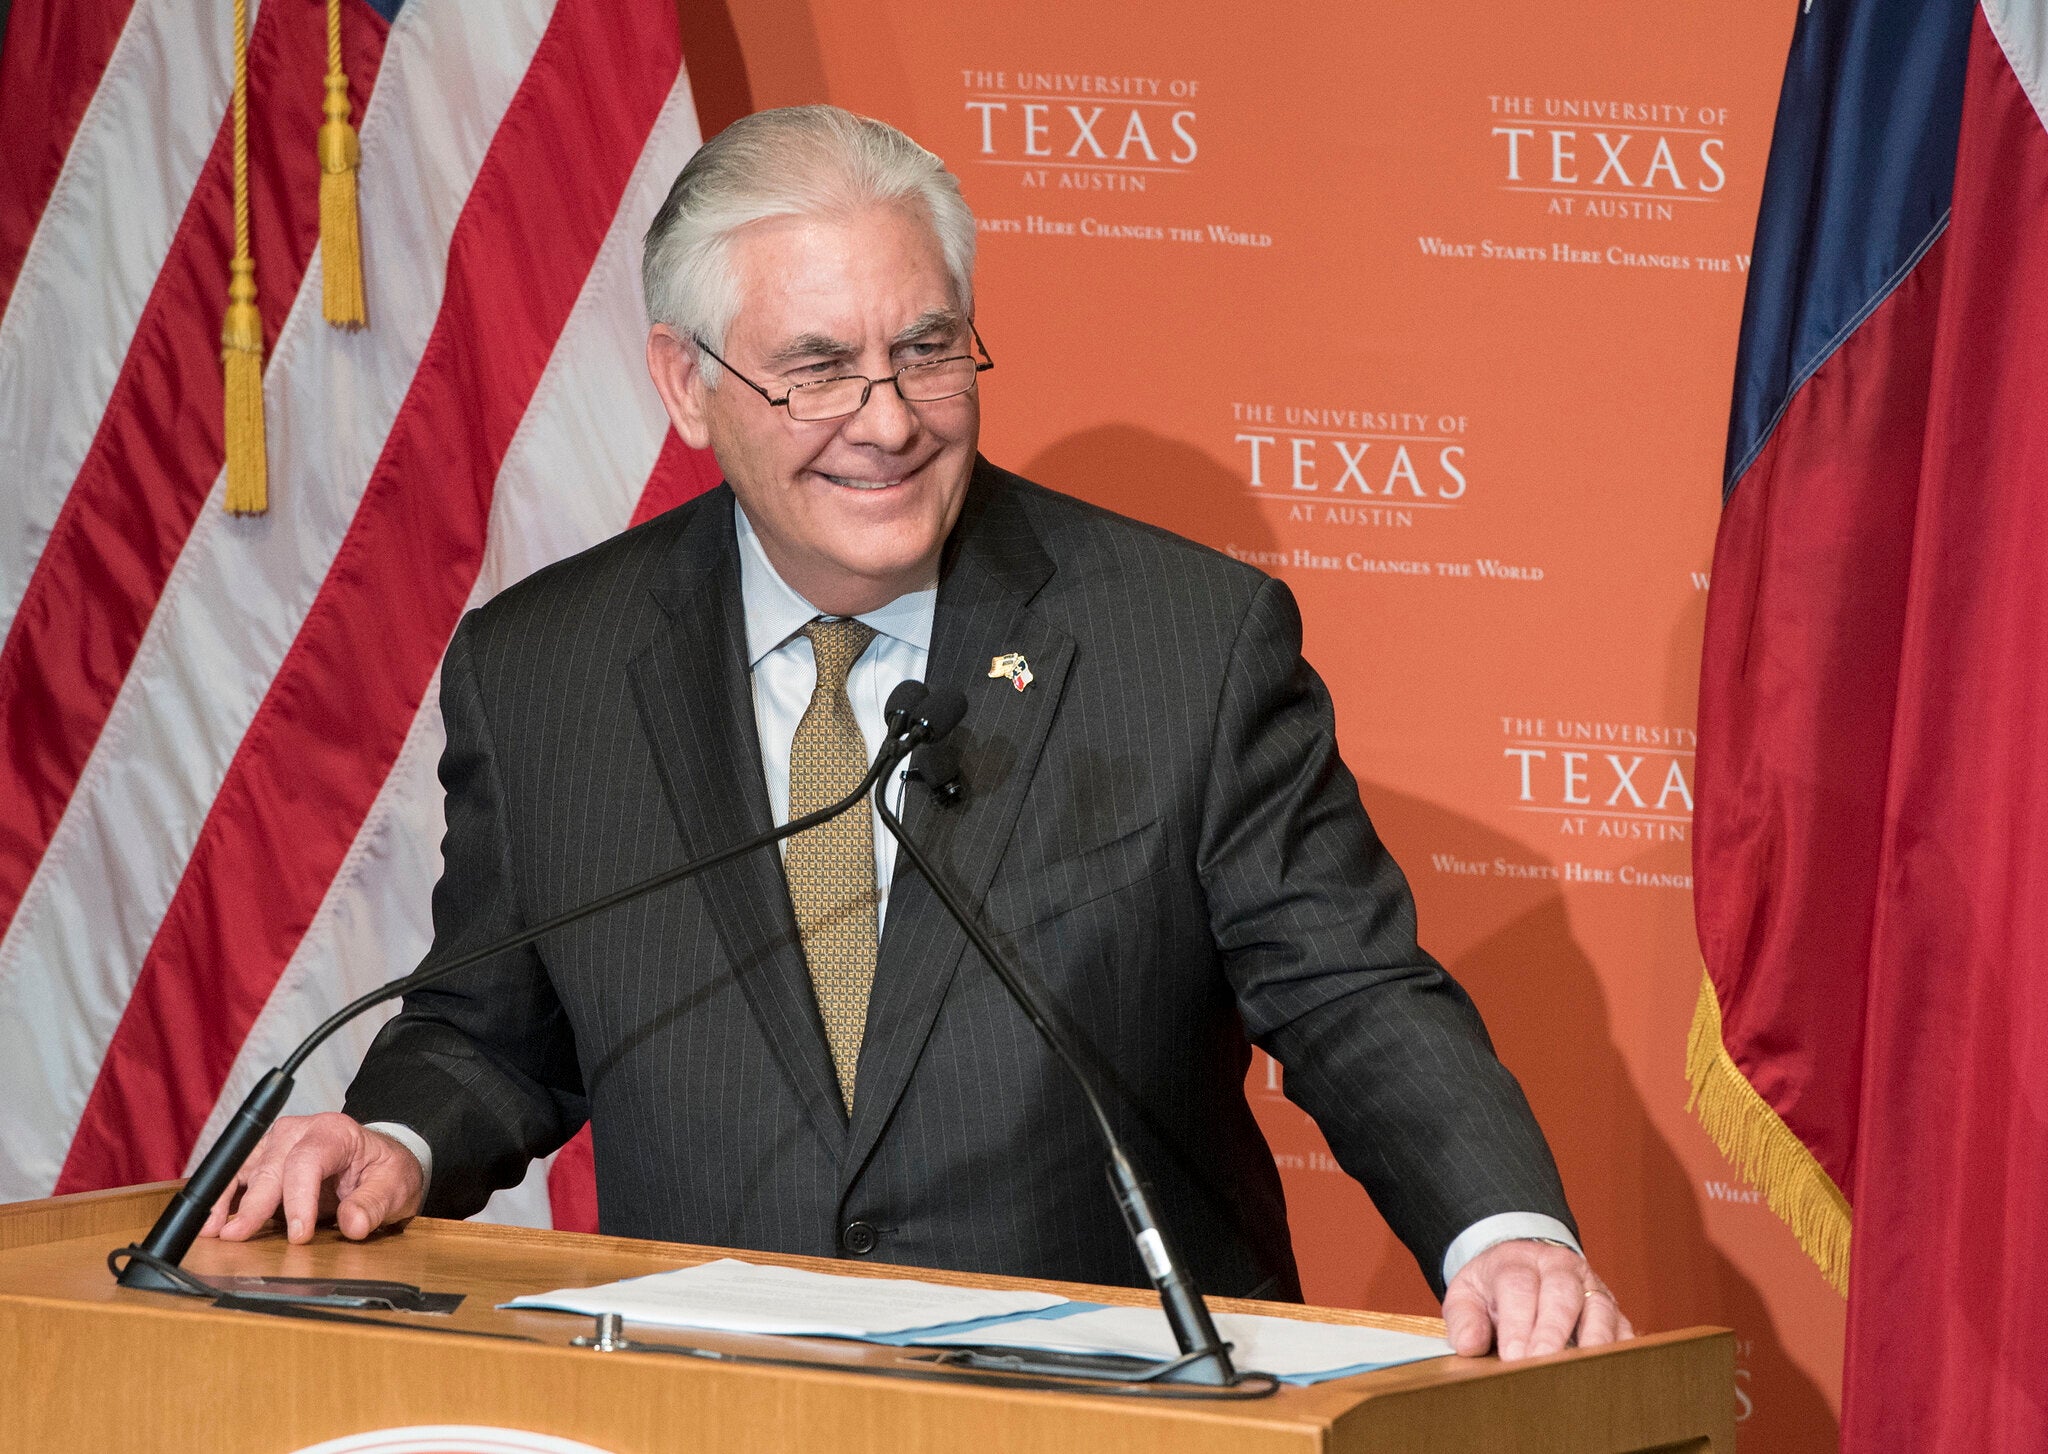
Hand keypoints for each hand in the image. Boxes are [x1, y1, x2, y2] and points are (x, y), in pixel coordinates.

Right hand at [199, 1113, 425, 1243]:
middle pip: (271, 1166)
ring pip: (246, 1169)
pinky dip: (223, 1199)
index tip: (299, 1234)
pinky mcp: (264, 1163)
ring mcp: (277, 1146)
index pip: (308, 1160)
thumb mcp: (394, 1187)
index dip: (299, 1197)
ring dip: (226, 1199)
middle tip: (238, 1236)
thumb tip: (353, 1225)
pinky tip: (212, 1222)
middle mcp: (299, 1132)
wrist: (379, 1164)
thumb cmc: (385, 1171)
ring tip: (212, 1230)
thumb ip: (373, 1204)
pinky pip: (238, 1178)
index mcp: (334, 1131)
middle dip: (255, 1204)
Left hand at [1441, 1239, 1632, 1360]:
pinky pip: (1624, 1328)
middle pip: (1562, 1294)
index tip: (1513, 1357)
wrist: (1523, 1266)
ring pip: (1600, 1309)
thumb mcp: (1467, 1294)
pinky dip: (1619, 1350)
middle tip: (1542, 1365)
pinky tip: (1609, 1373)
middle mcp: (1560, 1268)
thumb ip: (1463, 1318)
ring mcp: (1591, 1288)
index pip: (1519, 1286)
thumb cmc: (1493, 1289)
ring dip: (1592, 1342)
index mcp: (1519, 1261)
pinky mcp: (1613, 1311)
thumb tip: (1469, 1345)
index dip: (1517, 1323)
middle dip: (1553, 1332)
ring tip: (1581, 1373)